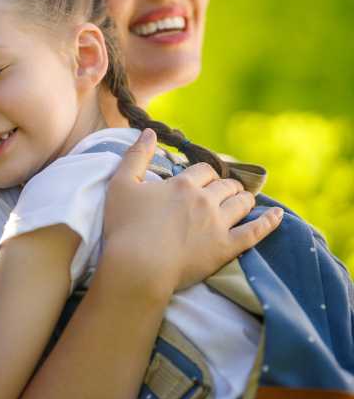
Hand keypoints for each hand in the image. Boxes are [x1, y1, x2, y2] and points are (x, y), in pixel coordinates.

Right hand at [103, 129, 283, 294]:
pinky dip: (269, 222)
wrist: (138, 267)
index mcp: (182, 184)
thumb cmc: (124, 226)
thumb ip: (135, 156)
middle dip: (226, 185)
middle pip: (225, 185)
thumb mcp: (121, 185)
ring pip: (241, 203)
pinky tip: (277, 216)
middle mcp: (205, 200)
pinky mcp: (226, 248)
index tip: (201, 179)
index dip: (203, 173)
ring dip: (243, 198)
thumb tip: (149, 131)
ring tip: (242, 200)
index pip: (203, 170)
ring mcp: (218, 224)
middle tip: (223, 191)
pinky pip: (255, 232)